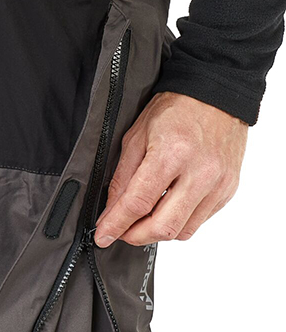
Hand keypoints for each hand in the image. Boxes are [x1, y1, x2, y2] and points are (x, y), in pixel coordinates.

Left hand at [94, 92, 247, 246]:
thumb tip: (111, 212)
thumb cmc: (176, 110)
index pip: (139, 203)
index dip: (116, 224)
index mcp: (172, 153)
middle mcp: (200, 172)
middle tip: (121, 233)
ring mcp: (218, 183)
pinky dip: (178, 223)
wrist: (217, 95)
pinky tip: (166, 209)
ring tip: (142, 221)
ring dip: (156, 233)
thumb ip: (123, 178)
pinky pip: (198, 222)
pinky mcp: (228, 190)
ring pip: (182, 231)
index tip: (103, 235)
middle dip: (135, 237)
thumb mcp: (136, 137)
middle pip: (163, 226)